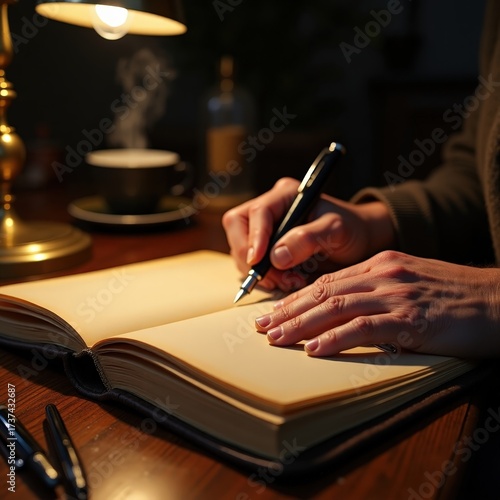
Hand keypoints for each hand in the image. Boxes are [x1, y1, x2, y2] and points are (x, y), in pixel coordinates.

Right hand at [222, 177, 394, 290]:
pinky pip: (251, 262)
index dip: (254, 237)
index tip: (258, 261)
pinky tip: (285, 281)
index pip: (258, 212)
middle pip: (238, 227)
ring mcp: (264, 228)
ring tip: (289, 281)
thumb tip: (276, 257)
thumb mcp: (337, 230)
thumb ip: (308, 239)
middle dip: (251, 257)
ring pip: (242, 248)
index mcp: (285, 195)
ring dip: (260, 271)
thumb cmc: (351, 229)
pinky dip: (264, 277)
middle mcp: (270, 208)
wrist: (357, 242)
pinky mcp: (265, 247)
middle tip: (275, 279)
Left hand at [254, 250, 499, 357]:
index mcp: (381, 265)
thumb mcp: (410, 282)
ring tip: (276, 338)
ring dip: (301, 324)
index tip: (272, 312)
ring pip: (336, 307)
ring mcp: (397, 295)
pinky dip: (336, 338)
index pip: (327, 281)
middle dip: (288, 310)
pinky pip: (365, 328)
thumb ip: (377, 290)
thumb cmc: (455, 296)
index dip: (296, 298)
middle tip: (261, 327)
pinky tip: (314, 349)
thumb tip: (343, 309)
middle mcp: (383, 275)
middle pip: (324, 291)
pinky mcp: (412, 319)